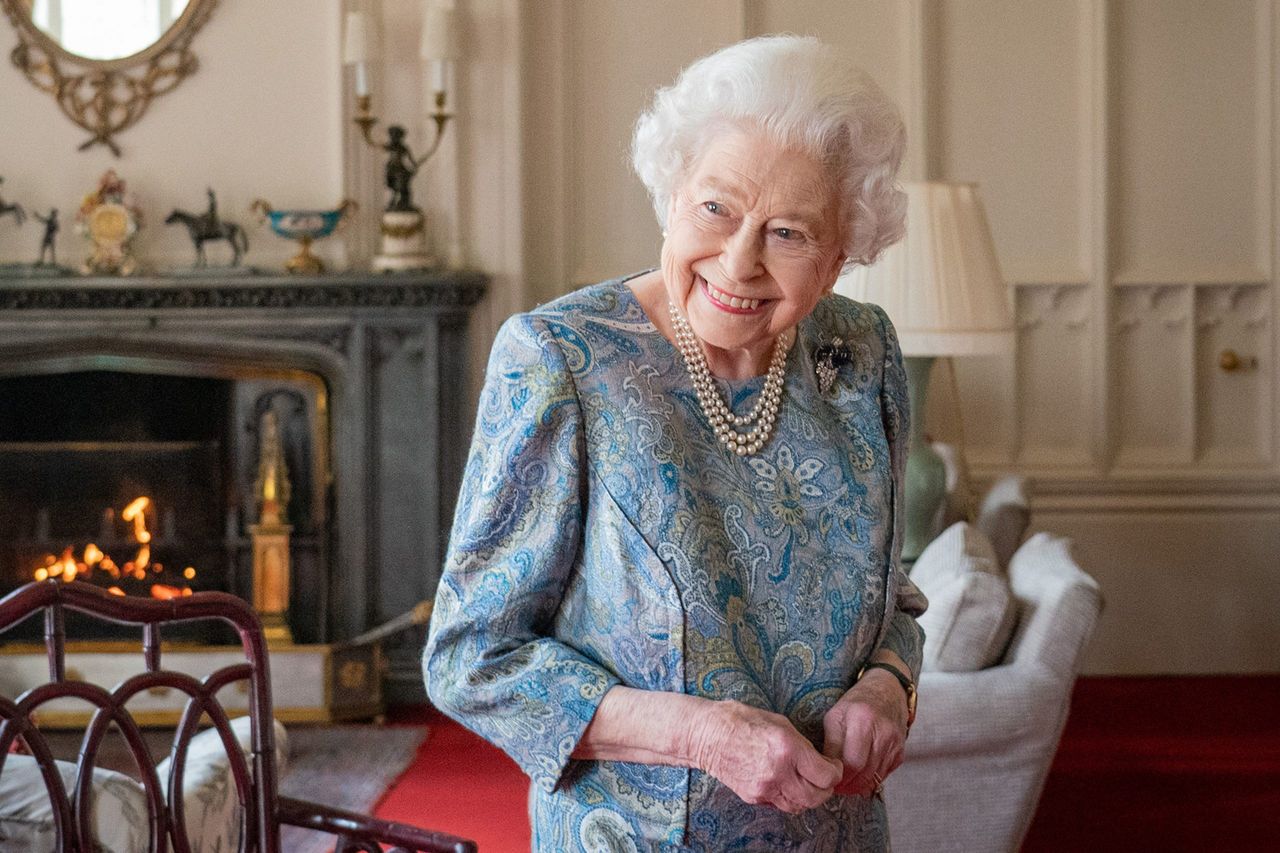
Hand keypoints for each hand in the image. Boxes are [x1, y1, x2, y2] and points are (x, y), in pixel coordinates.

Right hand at [692, 699, 842, 813]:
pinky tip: (786, 784)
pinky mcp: (754, 797)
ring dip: (808, 797)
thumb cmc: (741, 720)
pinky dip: (789, 798)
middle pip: (816, 797)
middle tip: (825, 779)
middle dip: (826, 789)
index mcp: (787, 748)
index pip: (826, 775)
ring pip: (799, 806)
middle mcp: (778, 771)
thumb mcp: (779, 722)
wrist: (707, 735)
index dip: (835, 772)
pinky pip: (780, 805)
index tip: (833, 766)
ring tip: (807, 783)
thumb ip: (801, 745)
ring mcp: (765, 788)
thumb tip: (817, 762)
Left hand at [822, 668, 908, 796]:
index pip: (851, 762)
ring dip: (858, 786)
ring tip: (845, 784)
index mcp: (863, 720)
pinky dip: (870, 780)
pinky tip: (860, 776)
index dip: (838, 777)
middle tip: (835, 787)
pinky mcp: (901, 753)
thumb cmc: (857, 702)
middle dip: (847, 785)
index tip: (828, 780)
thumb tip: (827, 770)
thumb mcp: (836, 715)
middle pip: (864, 774)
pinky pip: (884, 775)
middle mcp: (883, 734)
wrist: (888, 691)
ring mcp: (895, 745)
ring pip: (874, 778)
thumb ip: (831, 743)